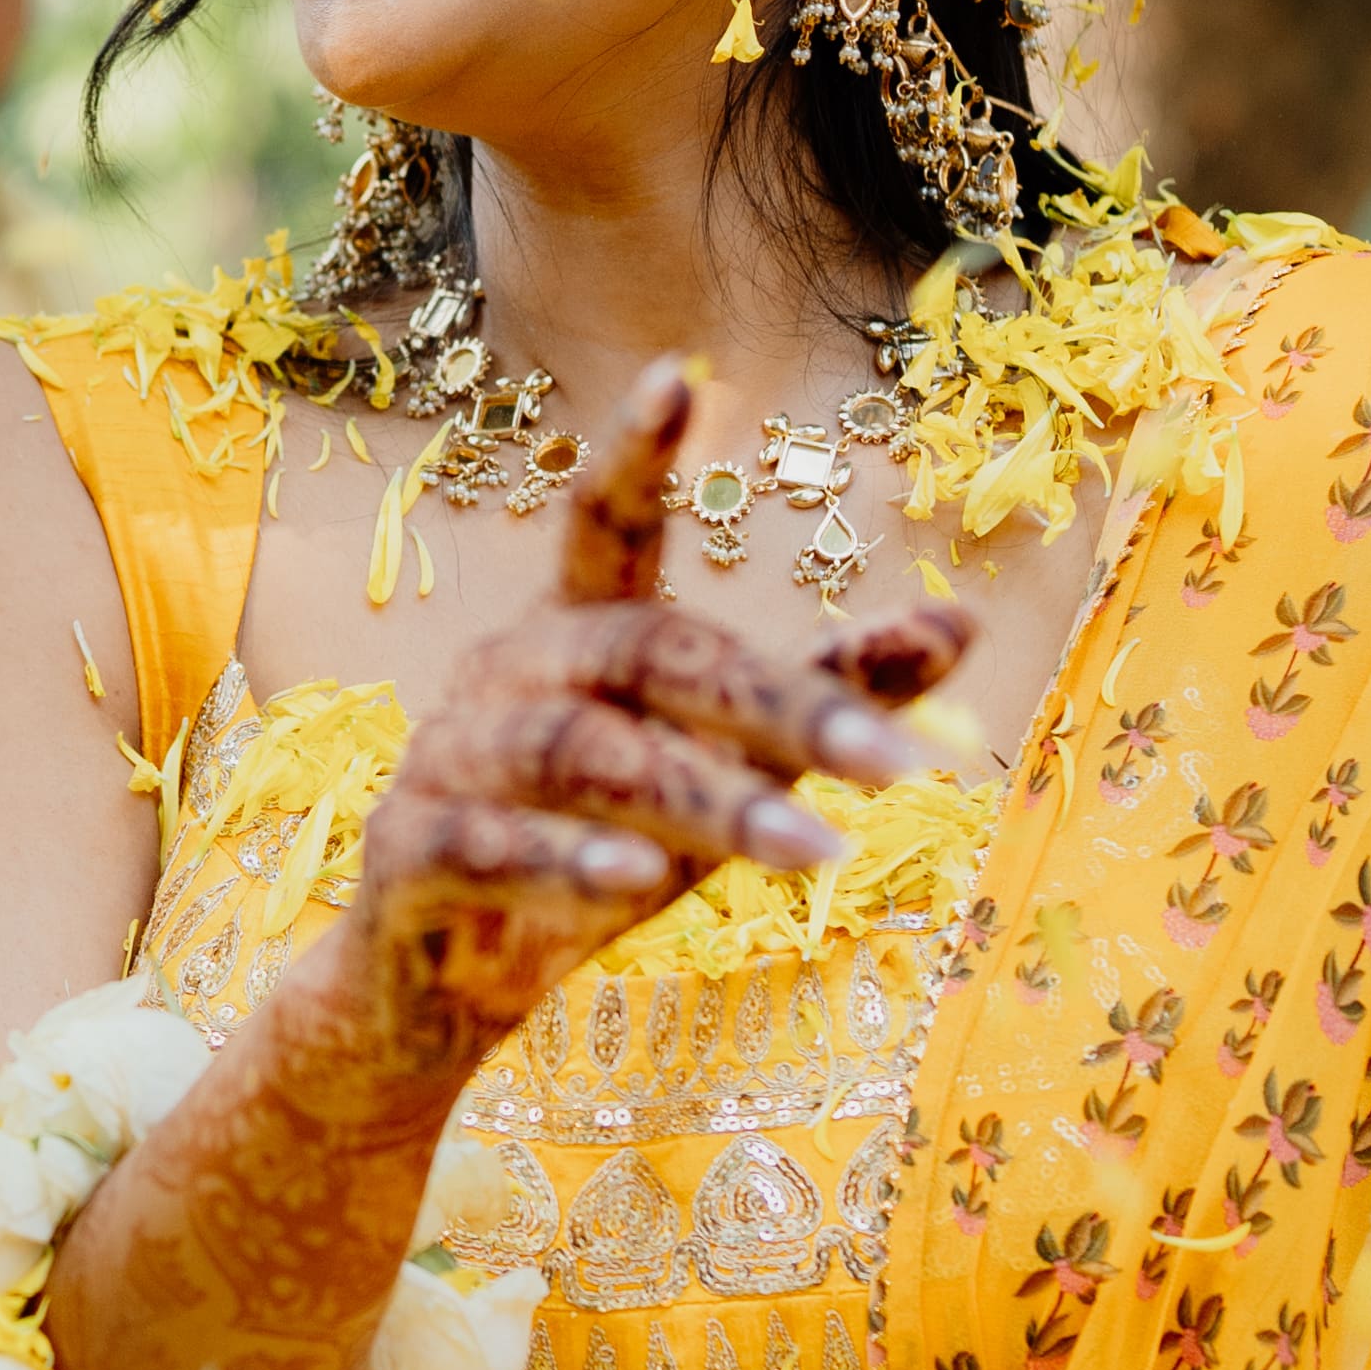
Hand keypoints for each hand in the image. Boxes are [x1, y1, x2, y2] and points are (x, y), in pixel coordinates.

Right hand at [321, 359, 972, 1085]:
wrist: (439, 993)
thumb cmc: (595, 856)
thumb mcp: (725, 774)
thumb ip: (823, 696)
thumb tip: (961, 621)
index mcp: (573, 636)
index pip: (602, 530)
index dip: (633, 455)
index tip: (677, 375)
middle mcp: (505, 673)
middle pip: (642, 653)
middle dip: (775, 705)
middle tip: (894, 764)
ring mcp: (447, 759)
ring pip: (580, 753)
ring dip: (704, 798)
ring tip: (814, 851)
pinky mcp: (409, 853)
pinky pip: (486, 841)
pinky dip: (566, 858)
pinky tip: (638, 879)